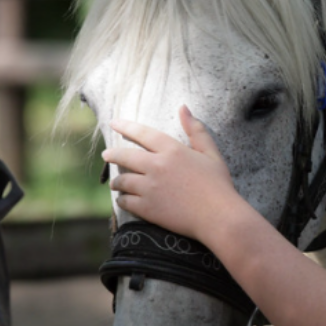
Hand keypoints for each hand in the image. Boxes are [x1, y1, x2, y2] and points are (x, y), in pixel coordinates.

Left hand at [102, 105, 243, 239]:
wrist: (218, 217)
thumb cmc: (218, 185)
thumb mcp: (211, 153)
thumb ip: (196, 130)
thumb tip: (183, 107)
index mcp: (173, 151)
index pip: (143, 134)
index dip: (126, 126)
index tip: (113, 123)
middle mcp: (157, 166)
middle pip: (125, 156)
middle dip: (112, 155)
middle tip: (107, 155)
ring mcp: (150, 188)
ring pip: (122, 181)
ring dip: (117, 181)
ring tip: (116, 183)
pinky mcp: (147, 208)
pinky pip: (125, 201)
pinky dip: (122, 199)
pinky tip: (124, 199)